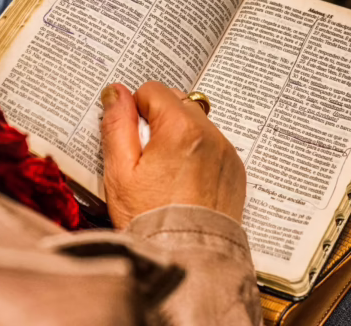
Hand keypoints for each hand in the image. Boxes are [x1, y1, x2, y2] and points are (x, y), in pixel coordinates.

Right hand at [100, 81, 245, 228]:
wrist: (187, 259)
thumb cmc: (149, 218)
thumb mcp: (120, 170)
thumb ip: (117, 124)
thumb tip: (116, 91)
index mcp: (180, 128)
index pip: (153, 90)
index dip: (136, 110)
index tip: (132, 138)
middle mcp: (210, 134)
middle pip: (177, 102)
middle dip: (159, 119)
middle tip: (147, 156)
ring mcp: (226, 152)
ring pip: (196, 123)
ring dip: (179, 135)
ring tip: (166, 172)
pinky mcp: (234, 170)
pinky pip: (213, 145)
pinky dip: (198, 152)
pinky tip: (184, 181)